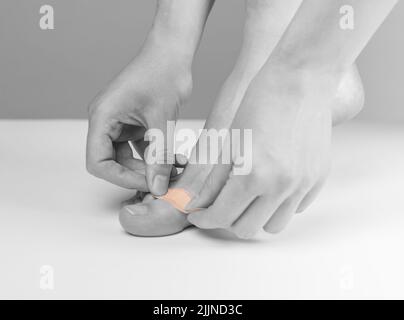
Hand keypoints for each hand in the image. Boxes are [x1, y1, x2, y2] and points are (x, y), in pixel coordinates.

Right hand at [86, 37, 191, 194]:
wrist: (173, 52)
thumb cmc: (162, 74)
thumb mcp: (162, 120)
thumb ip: (159, 157)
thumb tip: (158, 188)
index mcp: (102, 117)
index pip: (98, 161)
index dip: (119, 178)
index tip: (146, 184)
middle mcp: (106, 121)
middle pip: (113, 162)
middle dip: (139, 174)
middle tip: (164, 180)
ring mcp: (120, 122)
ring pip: (128, 157)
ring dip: (150, 166)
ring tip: (174, 170)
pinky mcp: (134, 122)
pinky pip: (141, 147)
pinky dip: (156, 155)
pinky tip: (175, 159)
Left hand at [186, 65, 336, 238]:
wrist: (300, 79)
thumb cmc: (261, 100)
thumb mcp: (228, 141)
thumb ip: (212, 180)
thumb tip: (194, 203)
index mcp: (253, 176)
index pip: (222, 216)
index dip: (205, 219)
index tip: (199, 215)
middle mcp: (281, 186)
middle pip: (247, 229)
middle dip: (227, 221)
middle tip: (219, 205)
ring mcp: (303, 184)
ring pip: (274, 225)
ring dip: (255, 217)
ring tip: (246, 197)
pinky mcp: (318, 178)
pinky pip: (297, 207)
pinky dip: (280, 204)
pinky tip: (271, 185)